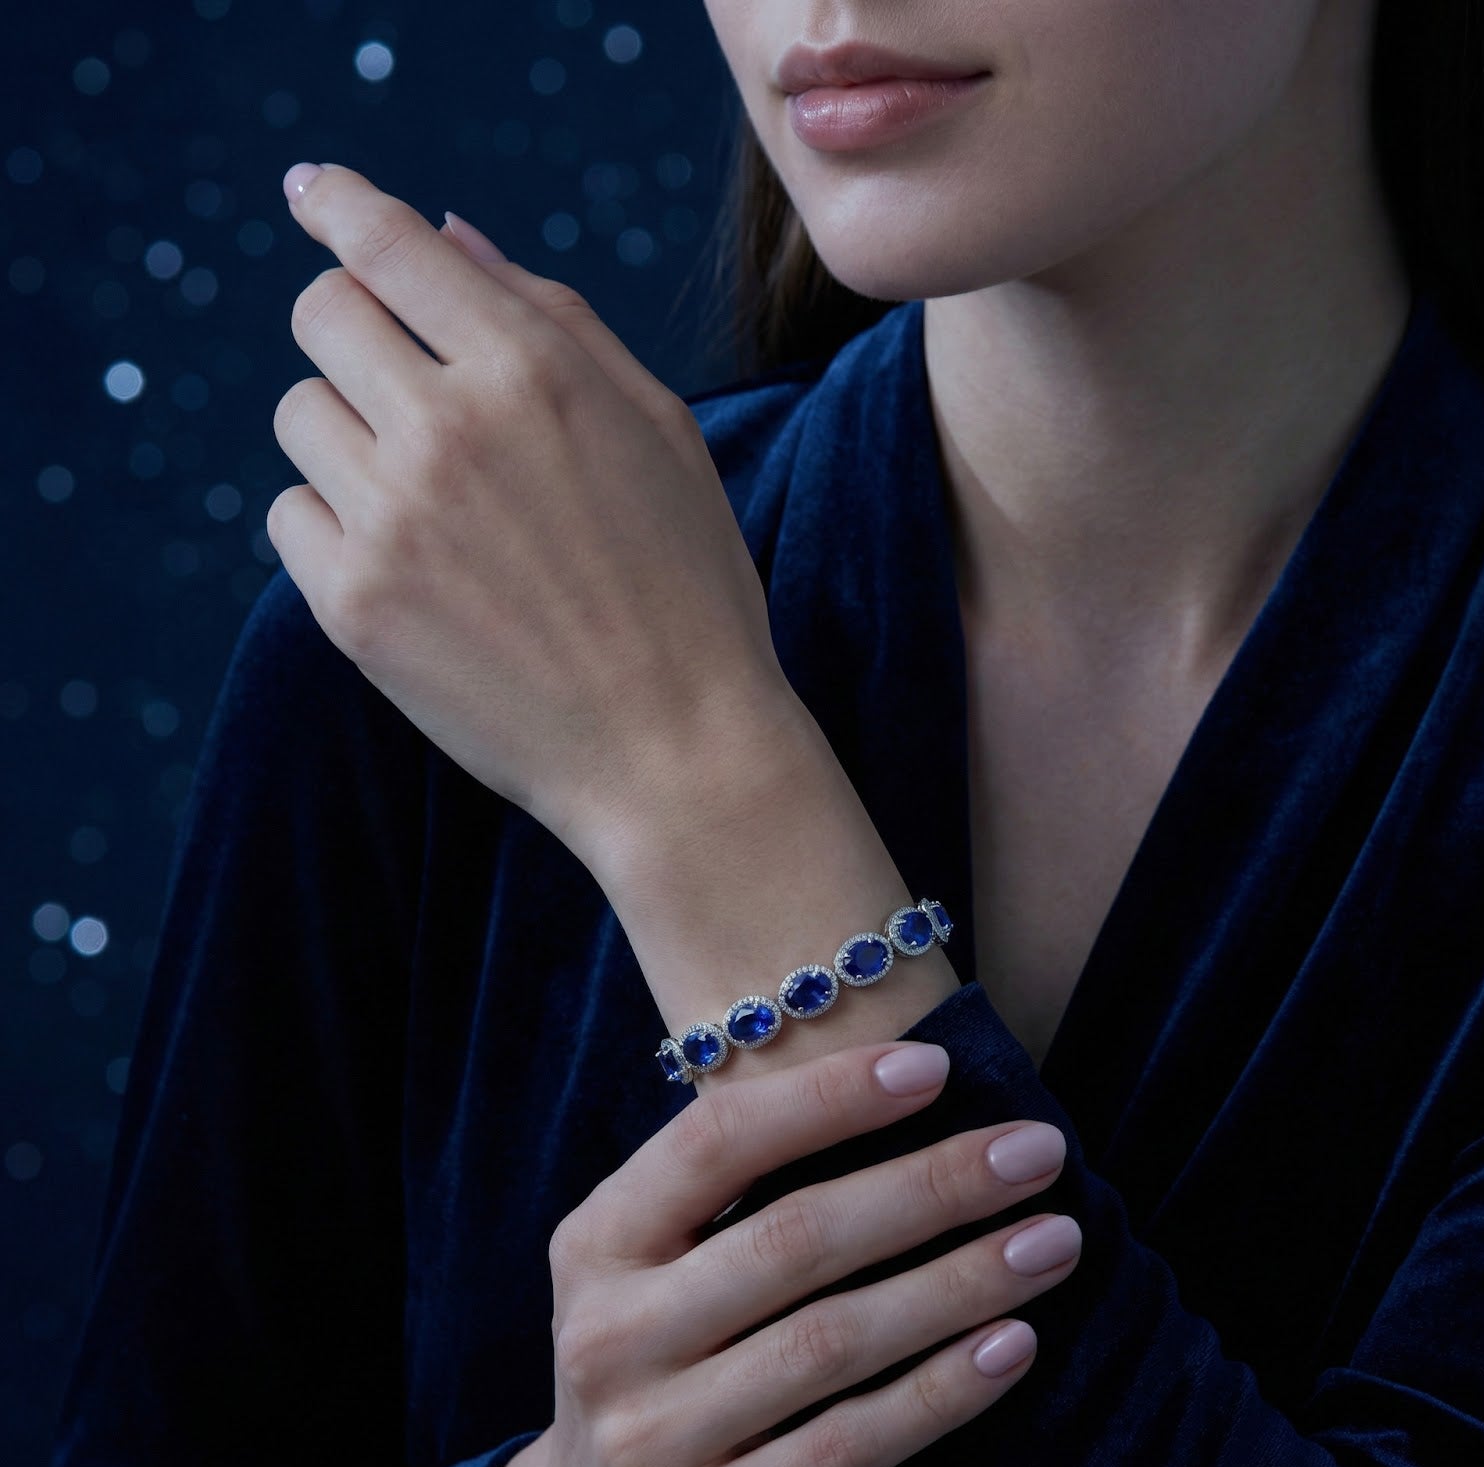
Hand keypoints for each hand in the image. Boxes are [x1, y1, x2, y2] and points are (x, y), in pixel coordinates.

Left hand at [267, 162, 793, 859]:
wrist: (677, 751)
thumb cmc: (688, 588)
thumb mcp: (660, 431)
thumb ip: (554, 318)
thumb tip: (448, 236)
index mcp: (535, 370)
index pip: (391, 245)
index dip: (340, 206)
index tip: (312, 194)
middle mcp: (449, 428)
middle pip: (321, 316)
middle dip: (353, 331)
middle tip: (404, 386)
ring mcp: (391, 519)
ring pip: (299, 415)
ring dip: (351, 438)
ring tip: (435, 504)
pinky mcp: (353, 605)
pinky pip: (291, 515)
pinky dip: (336, 527)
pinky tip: (415, 568)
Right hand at [488, 1038, 1082, 1466]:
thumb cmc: (665, 1361)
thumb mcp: (658, 1268)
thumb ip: (740, 1194)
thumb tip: (911, 1090)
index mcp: (598, 1241)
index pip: (715, 1141)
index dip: (827, 1098)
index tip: (937, 1067)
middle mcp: (608, 1333)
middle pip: (794, 1238)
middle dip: (931, 1186)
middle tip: (1038, 1151)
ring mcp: (651, 1438)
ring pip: (834, 1341)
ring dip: (961, 1283)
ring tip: (1053, 1242)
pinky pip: (848, 1447)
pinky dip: (940, 1392)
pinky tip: (1013, 1346)